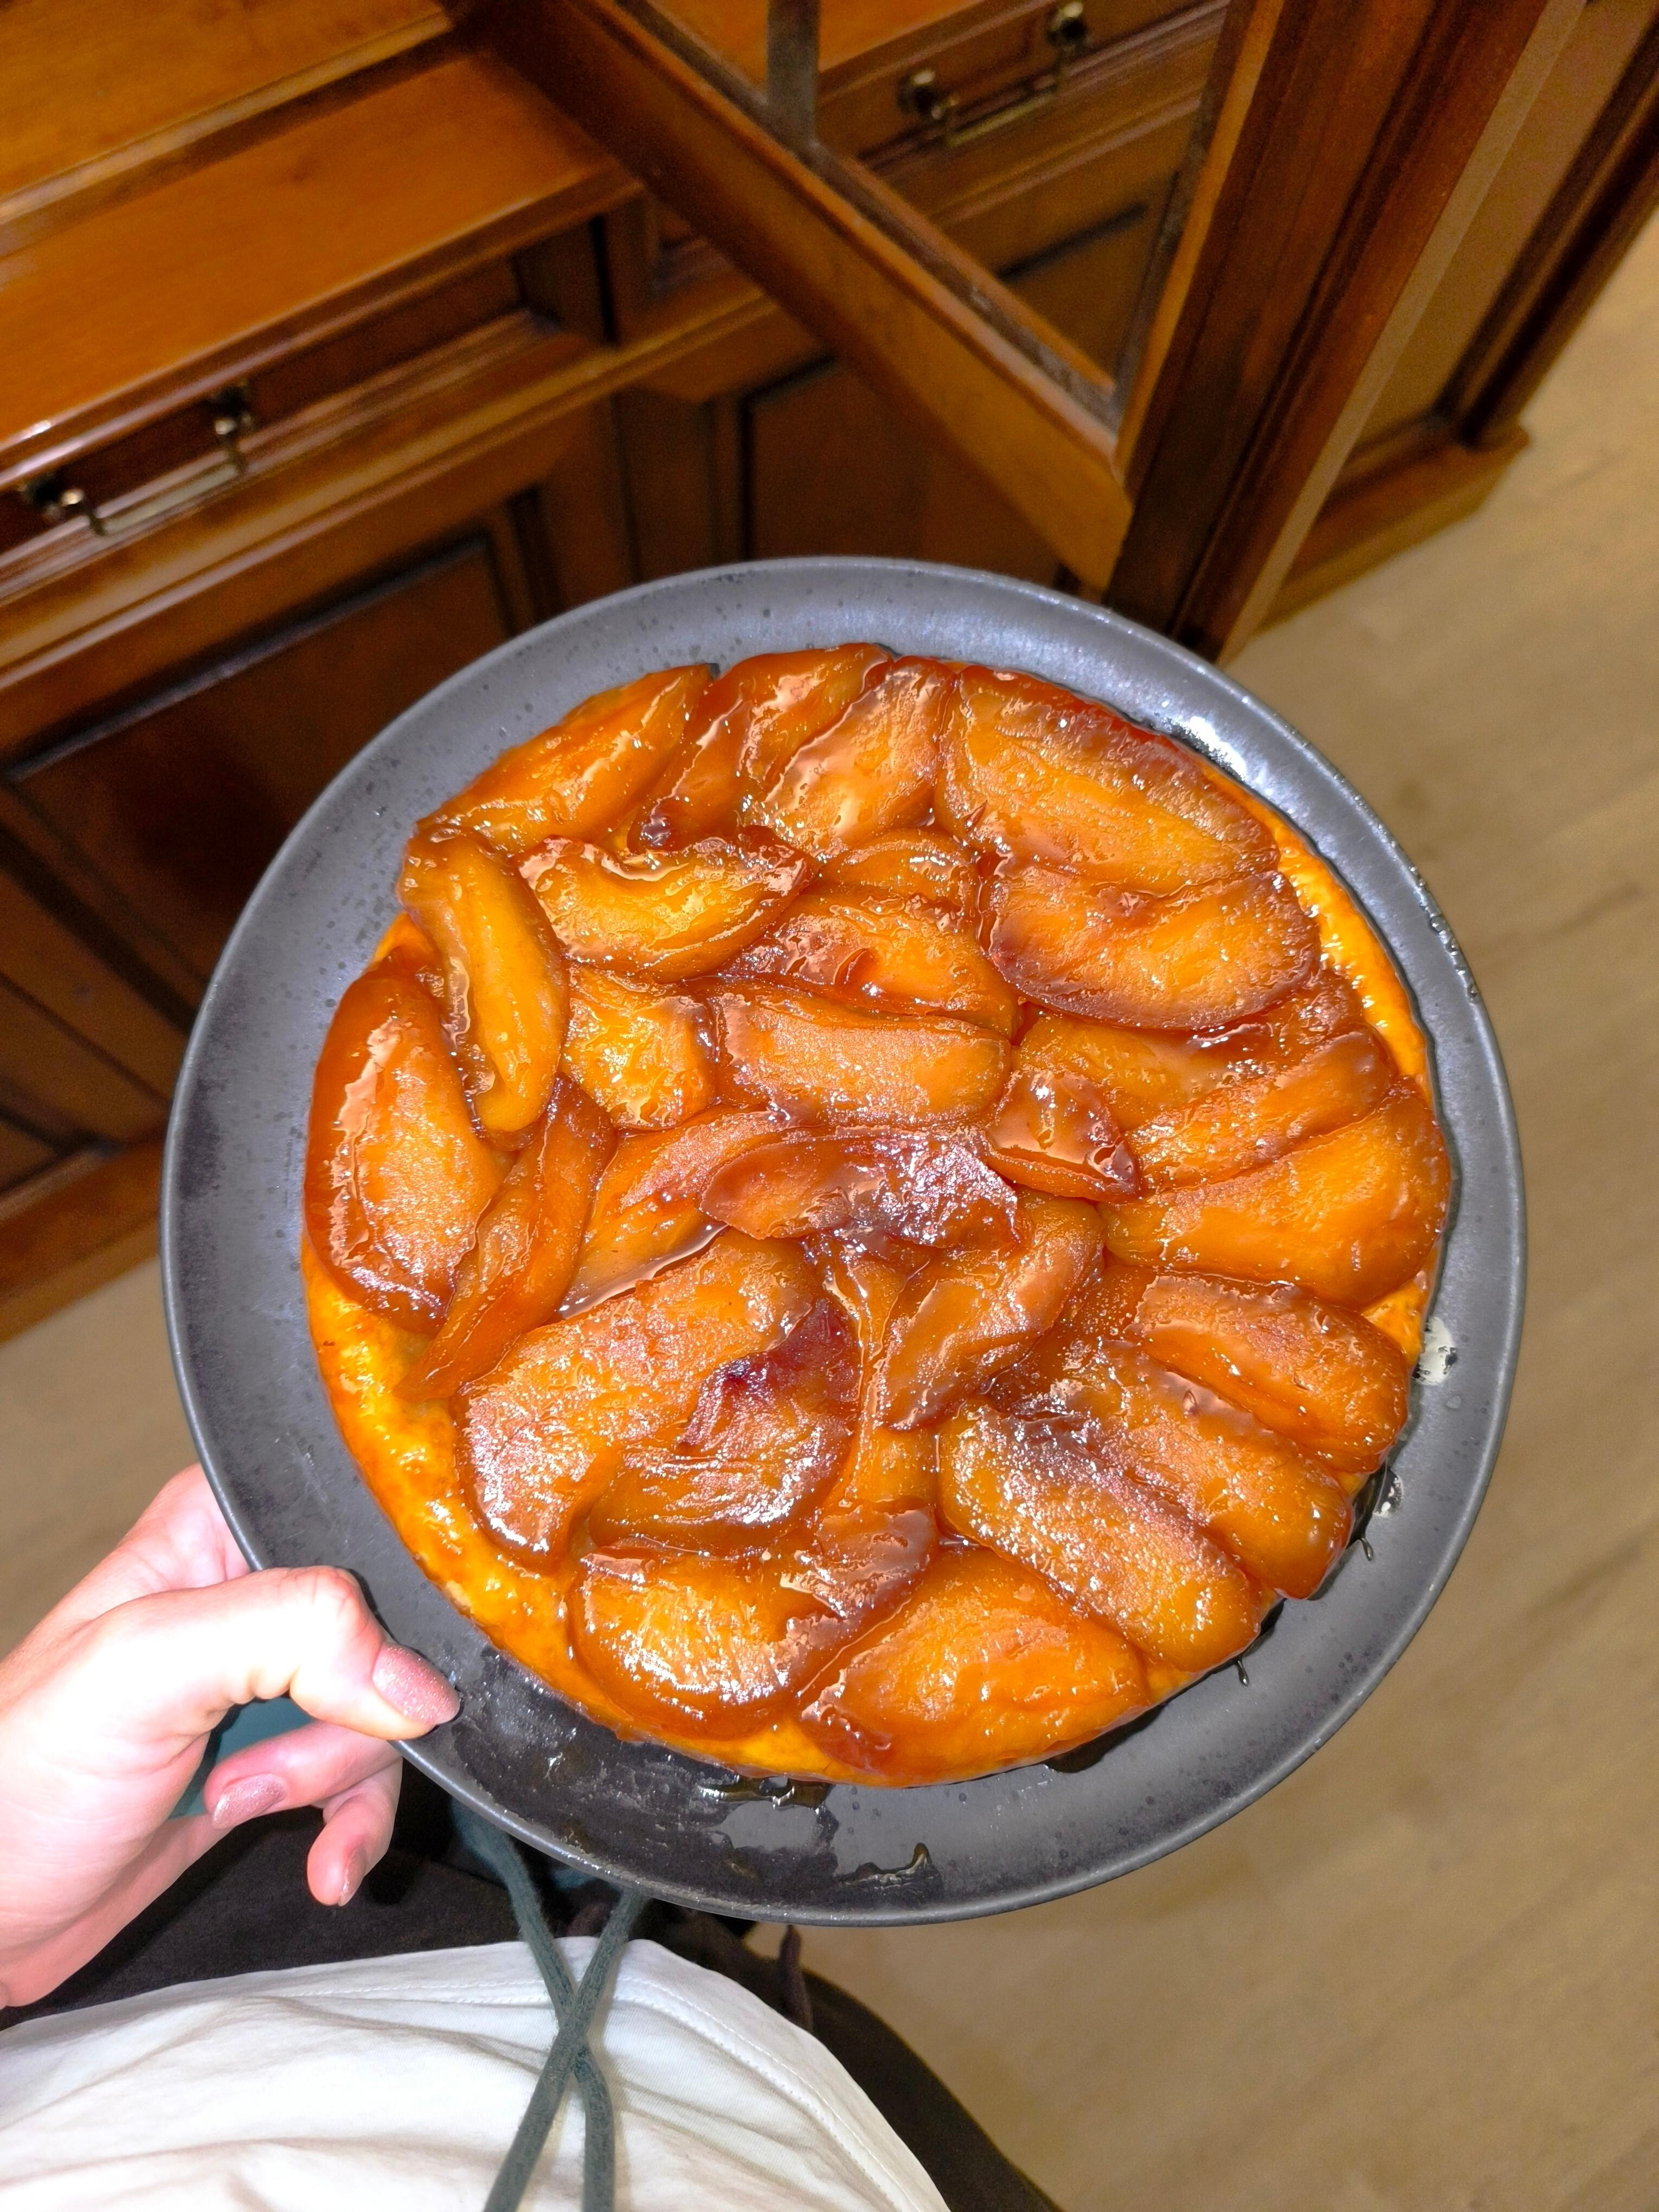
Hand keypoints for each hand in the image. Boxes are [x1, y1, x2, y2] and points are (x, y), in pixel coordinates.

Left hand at [0, 1466, 458, 2008]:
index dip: (373, 1599)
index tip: (351, 1675)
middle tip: (267, 1758)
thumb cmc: (19, 1778)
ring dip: (339, 1777)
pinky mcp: (276, 1762)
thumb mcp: (146, 1668)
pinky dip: (355, 1825)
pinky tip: (325, 1865)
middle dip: (354, 1713)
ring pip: (383, 1712)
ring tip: (245, 1806)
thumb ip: (288, 1633)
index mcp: (214, 1531)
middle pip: (380, 1628)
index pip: (346, 1524)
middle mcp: (248, 1598)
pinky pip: (366, 1779)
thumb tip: (417, 1684)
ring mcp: (266, 1685)